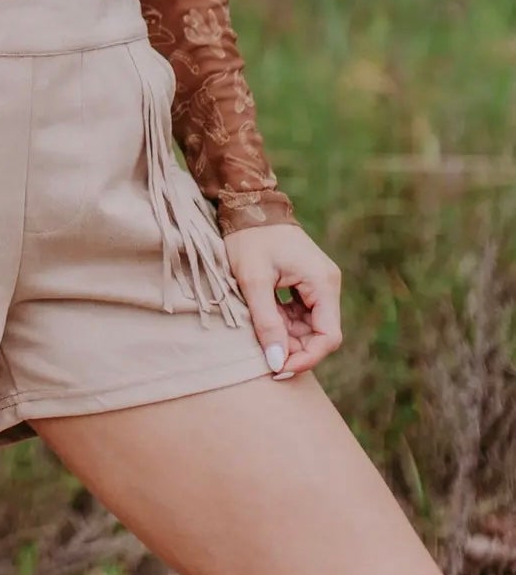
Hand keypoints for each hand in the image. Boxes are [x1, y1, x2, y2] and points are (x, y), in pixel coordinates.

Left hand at [221, 221, 342, 379]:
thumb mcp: (253, 281)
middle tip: (264, 355)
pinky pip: (301, 314)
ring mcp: (318, 284)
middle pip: (319, 334)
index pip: (328, 337)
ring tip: (260, 331)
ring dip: (286, 335)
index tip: (278, 369)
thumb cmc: (249, 239)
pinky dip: (284, 322)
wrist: (247, 204)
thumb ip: (267, 323)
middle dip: (294, 348)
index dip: (305, 358)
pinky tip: (264, 318)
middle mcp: (327, 284)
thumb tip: (277, 363)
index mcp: (323, 283)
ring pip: (309, 326)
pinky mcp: (306, 283)